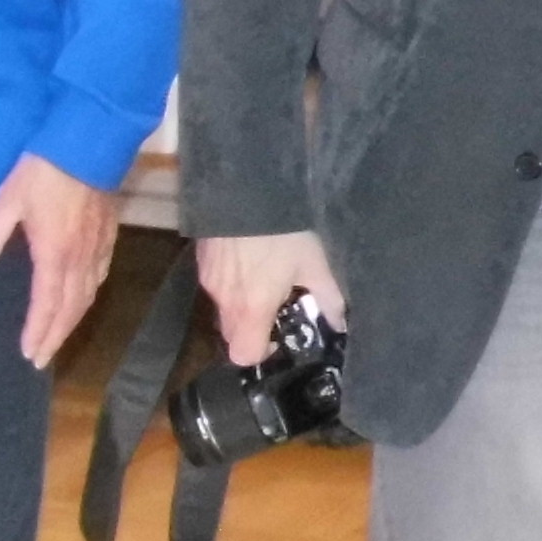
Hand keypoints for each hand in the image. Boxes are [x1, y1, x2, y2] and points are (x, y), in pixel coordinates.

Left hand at [0, 155, 118, 365]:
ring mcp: (97, 248)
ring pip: (87, 296)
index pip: (45, 304)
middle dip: (55, 336)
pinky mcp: (108, 236)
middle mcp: (79, 258)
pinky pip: (100, 275)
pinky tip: (84, 299)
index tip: (29, 354)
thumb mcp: (8, 200)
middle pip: (69, 308)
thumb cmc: (44, 170)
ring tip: (58, 338)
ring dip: (72, 321)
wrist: (89, 143)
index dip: (38, 331)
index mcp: (53, 253)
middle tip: (42, 359)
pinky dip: (90, 295)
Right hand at [196, 229, 345, 368]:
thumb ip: (329, 298)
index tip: (278, 333)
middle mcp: (224, 299)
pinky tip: (248, 254)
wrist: (246, 185)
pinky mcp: (201, 258)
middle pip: (231, 333)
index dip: (261, 352)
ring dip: (240, 302)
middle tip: (275, 303)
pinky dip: (229, 280)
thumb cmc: (285, 230)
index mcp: (253, 308)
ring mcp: (208, 278)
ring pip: (222, 307)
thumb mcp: (315, 263)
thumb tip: (340, 323)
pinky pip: (214, 282)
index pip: (244, 355)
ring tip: (263, 274)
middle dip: (251, 327)